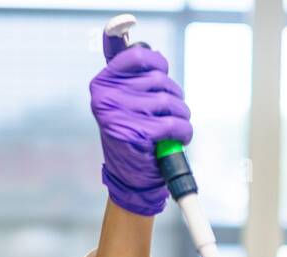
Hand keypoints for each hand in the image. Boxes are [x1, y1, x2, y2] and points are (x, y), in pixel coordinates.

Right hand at [89, 36, 192, 216]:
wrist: (130, 178)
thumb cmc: (131, 136)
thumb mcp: (124, 103)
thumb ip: (131, 76)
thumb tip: (148, 48)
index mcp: (103, 84)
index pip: (137, 56)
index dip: (158, 63)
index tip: (163, 72)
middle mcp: (107, 98)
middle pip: (159, 79)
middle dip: (174, 96)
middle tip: (171, 111)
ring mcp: (121, 116)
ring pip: (169, 101)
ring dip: (181, 115)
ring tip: (176, 126)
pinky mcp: (138, 134)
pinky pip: (174, 123)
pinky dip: (184, 131)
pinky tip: (180, 137)